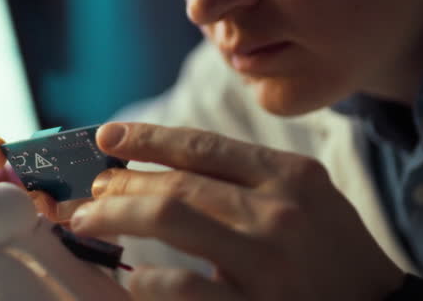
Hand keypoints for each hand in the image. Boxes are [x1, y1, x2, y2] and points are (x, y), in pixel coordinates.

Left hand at [70, 122, 404, 300]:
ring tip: (88, 222)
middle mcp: (279, 209)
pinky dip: (146, 279)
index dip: (147, 138)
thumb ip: (247, 177)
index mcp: (290, 174)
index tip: (107, 137)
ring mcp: (268, 259)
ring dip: (116, 217)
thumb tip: (164, 166)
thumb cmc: (333, 253)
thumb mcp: (306, 198)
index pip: (202, 145)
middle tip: (92, 191)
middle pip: (177, 182)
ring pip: (169, 217)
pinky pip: (181, 284)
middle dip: (122, 184)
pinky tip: (130, 277)